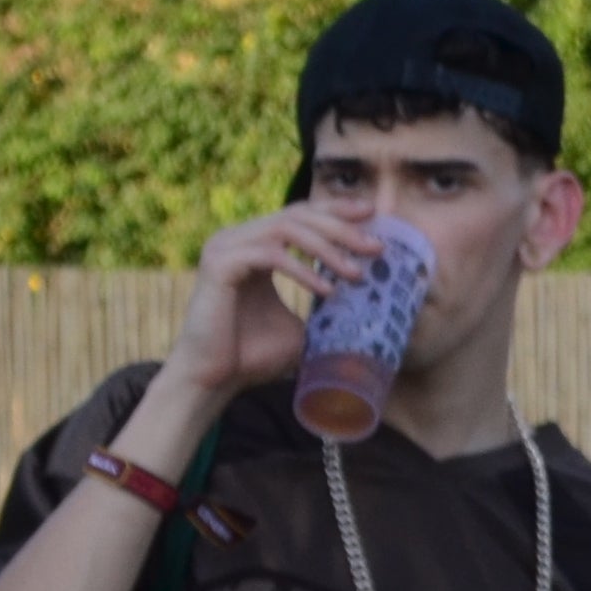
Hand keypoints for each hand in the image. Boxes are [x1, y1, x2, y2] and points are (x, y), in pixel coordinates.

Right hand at [159, 203, 387, 404]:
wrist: (213, 380)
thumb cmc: (252, 356)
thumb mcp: (300, 326)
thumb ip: (322, 306)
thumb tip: (371, 306)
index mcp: (251, 246)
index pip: (297, 214)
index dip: (336, 210)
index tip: (373, 214)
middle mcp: (235, 239)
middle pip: (296, 215)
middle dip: (341, 229)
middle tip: (376, 247)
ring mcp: (224, 248)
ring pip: (286, 229)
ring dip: (327, 248)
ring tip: (357, 273)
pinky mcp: (219, 264)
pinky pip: (270, 255)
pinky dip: (302, 270)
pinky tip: (327, 290)